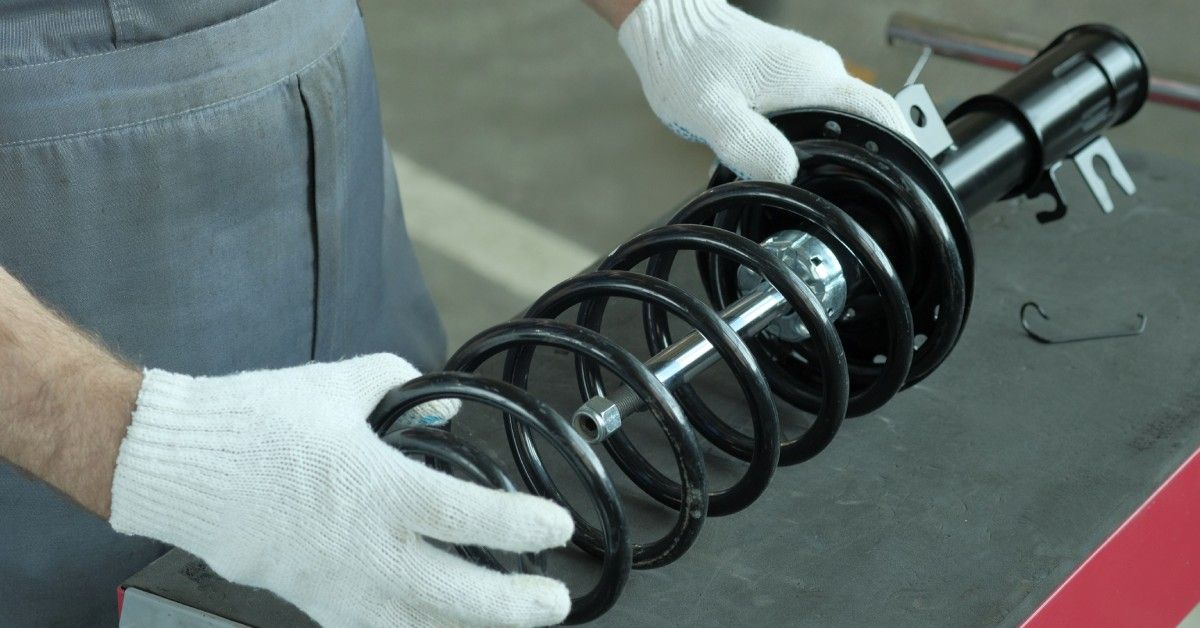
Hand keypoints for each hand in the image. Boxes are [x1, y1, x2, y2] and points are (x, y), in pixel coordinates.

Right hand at [109, 354, 572, 626]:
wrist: (179, 466)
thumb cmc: (256, 423)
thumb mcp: (341, 387)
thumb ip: (403, 389)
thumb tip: (441, 407)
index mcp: (380, 487)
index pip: (472, 516)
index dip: (523, 526)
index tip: (556, 526)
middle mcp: (367, 547)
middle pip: (460, 595)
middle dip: (517, 606)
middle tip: (554, 602)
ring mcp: (339, 585)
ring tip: (507, 624)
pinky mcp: (312, 602)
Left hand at [617, 0, 913, 181]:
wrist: (669, 29)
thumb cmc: (686, 65)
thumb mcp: (714, 114)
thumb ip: (750, 145)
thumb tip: (789, 173)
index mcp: (813, 80)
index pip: (882, 112)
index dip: (903, 147)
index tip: (906, 180)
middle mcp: (819, 71)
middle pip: (864, 120)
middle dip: (862, 158)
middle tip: (851, 197)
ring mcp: (805, 71)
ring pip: (835, 117)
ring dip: (827, 148)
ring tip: (807, 181)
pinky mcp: (787, 76)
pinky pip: (811, 110)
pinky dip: (804, 136)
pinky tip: (775, 157)